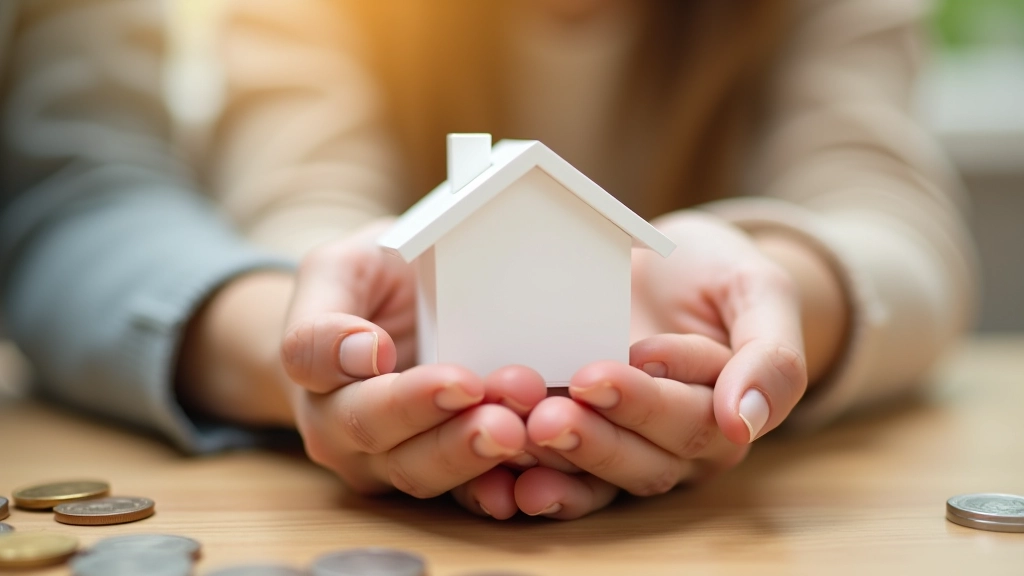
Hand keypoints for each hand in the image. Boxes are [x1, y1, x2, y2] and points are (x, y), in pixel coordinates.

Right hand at [279, 221, 534, 506]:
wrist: (395, 321)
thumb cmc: (372, 286)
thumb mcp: (343, 269)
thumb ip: (330, 311)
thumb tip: (363, 352)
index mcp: (311, 368)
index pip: (317, 366)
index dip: (353, 360)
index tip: (397, 355)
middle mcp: (337, 426)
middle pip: (375, 433)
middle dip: (434, 421)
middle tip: (483, 399)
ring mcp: (383, 460)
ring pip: (419, 471)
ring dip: (468, 453)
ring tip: (512, 429)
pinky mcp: (437, 476)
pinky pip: (463, 493)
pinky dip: (495, 488)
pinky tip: (525, 478)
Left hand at [507, 212, 846, 518]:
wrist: (668, 265)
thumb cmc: (719, 275)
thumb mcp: (760, 293)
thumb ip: (771, 355)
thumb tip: (745, 423)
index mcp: (725, 414)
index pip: (693, 419)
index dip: (646, 401)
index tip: (601, 373)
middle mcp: (676, 445)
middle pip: (643, 460)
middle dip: (594, 439)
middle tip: (548, 415)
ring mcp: (624, 446)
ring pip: (597, 476)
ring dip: (554, 460)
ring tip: (515, 433)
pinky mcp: (578, 441)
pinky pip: (559, 472)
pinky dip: (527, 477)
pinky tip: (498, 474)